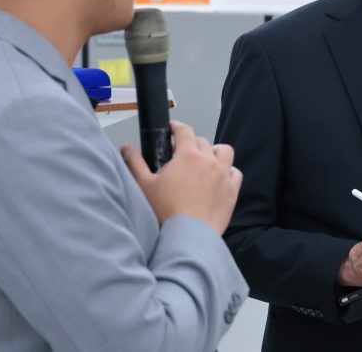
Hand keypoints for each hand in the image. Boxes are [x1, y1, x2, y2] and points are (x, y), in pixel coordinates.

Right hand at [122, 121, 241, 236]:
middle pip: (202, 141)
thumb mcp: (144, 185)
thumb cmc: (166, 212)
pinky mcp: (232, 190)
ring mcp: (223, 174)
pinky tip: (219, 178)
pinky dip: (228, 171)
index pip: (184, 130)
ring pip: (223, 151)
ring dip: (214, 152)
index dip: (177, 127)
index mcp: (188, 155)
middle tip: (181, 155)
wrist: (188, 235)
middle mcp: (208, 161)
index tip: (173, 129)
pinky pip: (235, 172)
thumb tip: (126, 148)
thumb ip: (135, 162)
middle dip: (191, 143)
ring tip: (203, 162)